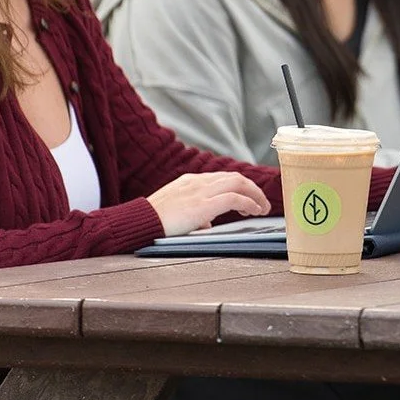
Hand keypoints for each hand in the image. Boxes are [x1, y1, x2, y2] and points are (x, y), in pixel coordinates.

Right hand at [147, 172, 271, 236]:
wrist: (138, 222)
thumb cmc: (153, 221)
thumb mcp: (175, 211)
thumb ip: (194, 213)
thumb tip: (207, 223)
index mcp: (191, 181)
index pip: (223, 177)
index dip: (240, 186)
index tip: (248, 197)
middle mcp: (198, 182)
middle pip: (234, 177)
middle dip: (252, 188)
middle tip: (261, 203)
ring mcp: (201, 191)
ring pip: (238, 183)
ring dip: (255, 194)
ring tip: (262, 207)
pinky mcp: (203, 205)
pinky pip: (234, 197)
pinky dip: (248, 202)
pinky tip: (254, 210)